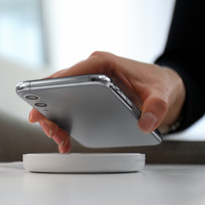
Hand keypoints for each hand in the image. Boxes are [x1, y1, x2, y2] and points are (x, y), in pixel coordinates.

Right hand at [28, 51, 185, 152]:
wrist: (161, 88)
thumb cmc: (157, 84)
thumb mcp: (162, 94)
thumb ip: (156, 107)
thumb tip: (146, 124)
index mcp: (103, 64)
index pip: (74, 71)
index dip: (54, 84)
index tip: (41, 97)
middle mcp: (90, 72)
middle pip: (59, 87)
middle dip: (49, 108)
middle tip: (52, 130)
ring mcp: (85, 84)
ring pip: (59, 98)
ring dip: (53, 118)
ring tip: (59, 139)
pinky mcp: (85, 96)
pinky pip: (66, 106)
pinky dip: (60, 122)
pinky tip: (63, 138)